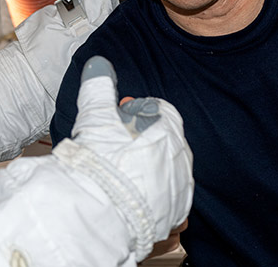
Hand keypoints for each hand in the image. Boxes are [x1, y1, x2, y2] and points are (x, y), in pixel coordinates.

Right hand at [59, 56, 193, 260]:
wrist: (99, 214)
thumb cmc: (100, 162)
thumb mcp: (95, 116)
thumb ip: (98, 87)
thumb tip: (98, 64)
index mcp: (169, 130)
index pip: (160, 110)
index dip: (136, 110)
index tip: (119, 116)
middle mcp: (182, 158)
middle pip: (164, 138)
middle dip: (141, 137)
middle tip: (114, 143)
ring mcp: (180, 188)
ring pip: (165, 168)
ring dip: (146, 166)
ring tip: (118, 170)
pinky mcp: (174, 214)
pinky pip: (167, 196)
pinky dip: (151, 192)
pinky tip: (129, 192)